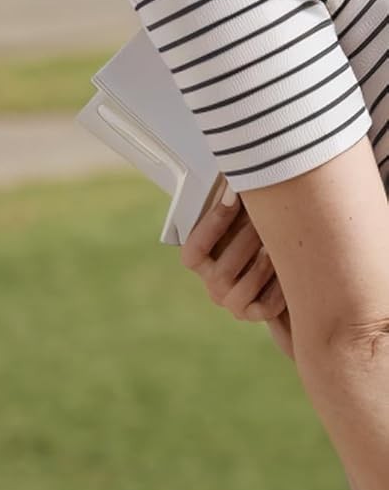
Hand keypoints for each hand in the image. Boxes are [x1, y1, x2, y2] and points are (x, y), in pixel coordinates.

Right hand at [179, 188, 288, 330]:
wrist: (295, 271)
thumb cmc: (266, 236)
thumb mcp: (248, 220)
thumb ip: (237, 204)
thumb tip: (239, 176)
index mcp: (202, 260)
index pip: (194, 251)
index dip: (213, 222)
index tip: (233, 194)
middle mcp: (212, 283)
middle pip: (220, 271)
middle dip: (246, 240)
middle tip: (267, 215)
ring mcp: (231, 301)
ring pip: (242, 288)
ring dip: (264, 264)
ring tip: (282, 244)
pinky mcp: (254, 314)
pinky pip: (264, 306)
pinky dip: (279, 288)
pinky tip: (291, 271)